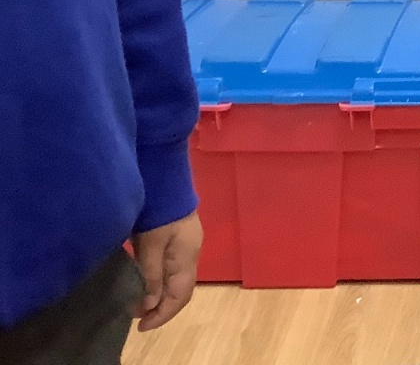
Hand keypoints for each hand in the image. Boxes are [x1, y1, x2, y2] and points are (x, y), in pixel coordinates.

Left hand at [131, 211, 201, 331]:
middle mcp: (192, 256)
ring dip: (160, 296)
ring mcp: (189, 247)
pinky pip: (174, 270)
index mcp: (187, 259)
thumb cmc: (158, 215)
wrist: (166, 184)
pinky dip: (161, 283)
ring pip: (178, 281)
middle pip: (181, 291)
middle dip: (160, 308)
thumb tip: (149, 305)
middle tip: (137, 317)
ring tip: (138, 303)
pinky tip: (147, 283)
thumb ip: (150, 276)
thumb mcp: (149, 247)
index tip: (140, 327)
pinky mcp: (182, 241)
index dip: (162, 315)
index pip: (180, 297)